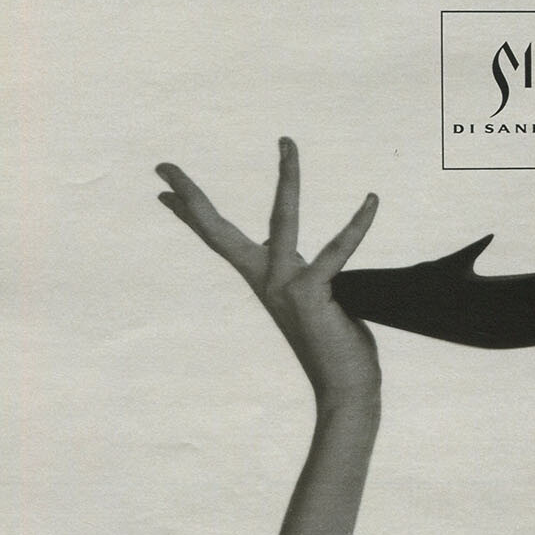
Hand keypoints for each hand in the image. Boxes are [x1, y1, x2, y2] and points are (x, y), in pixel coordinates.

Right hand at [156, 139, 380, 409]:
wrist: (346, 393)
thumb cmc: (337, 349)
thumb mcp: (313, 304)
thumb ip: (306, 277)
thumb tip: (306, 258)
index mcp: (264, 282)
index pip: (222, 240)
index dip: (192, 213)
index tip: (164, 189)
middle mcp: (267, 282)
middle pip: (219, 231)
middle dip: (191, 196)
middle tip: (163, 164)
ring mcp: (285, 286)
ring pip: (283, 218)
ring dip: (287, 177)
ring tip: (287, 142)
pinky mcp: (312, 293)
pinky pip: (337, 249)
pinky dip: (357, 225)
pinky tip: (371, 200)